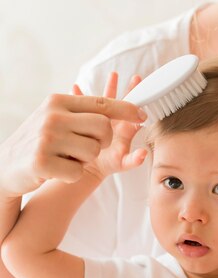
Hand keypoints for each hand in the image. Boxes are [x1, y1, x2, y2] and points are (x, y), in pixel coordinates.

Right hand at [0, 74, 145, 197]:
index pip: (101, 103)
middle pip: (103, 128)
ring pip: (93, 152)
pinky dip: (71, 175)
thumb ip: (81, 113)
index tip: (142, 114)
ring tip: (64, 157)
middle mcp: (52, 116)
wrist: (3, 167)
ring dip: (83, 160)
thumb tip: (119, 112)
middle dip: (102, 142)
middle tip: (85, 148)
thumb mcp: (54, 119)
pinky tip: (55, 170)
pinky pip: (77, 171)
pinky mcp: (42, 162)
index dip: (126, 109)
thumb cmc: (37, 144)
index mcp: (57, 102)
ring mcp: (46, 138)